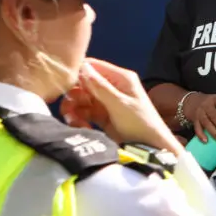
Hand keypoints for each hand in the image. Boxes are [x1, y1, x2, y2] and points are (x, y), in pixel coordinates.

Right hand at [62, 59, 179, 150]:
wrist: (150, 149)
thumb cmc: (141, 124)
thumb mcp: (120, 104)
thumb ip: (100, 87)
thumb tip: (83, 66)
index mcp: (120, 78)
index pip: (92, 66)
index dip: (76, 73)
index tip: (65, 86)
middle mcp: (112, 86)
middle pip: (82, 84)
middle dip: (73, 96)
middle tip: (68, 111)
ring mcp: (106, 101)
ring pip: (81, 99)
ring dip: (74, 110)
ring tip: (74, 122)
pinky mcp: (102, 116)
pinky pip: (84, 113)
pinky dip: (79, 119)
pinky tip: (81, 128)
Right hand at [179, 92, 215, 142]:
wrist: (191, 101)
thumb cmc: (210, 103)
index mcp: (215, 99)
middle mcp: (206, 105)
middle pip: (214, 115)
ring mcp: (199, 113)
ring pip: (206, 122)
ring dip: (214, 132)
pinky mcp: (194, 120)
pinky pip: (197, 128)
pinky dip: (201, 135)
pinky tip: (206, 141)